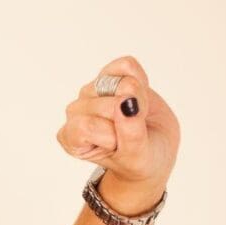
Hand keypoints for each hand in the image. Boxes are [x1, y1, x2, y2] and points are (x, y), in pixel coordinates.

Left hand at [57, 56, 180, 190]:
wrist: (153, 149)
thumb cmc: (139, 158)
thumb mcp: (136, 156)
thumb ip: (130, 134)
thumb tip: (127, 101)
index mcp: (71, 138)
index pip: (87, 127)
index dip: (112, 136)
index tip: (120, 146)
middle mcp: (76, 113)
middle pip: (106, 104)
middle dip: (130, 117)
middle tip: (135, 130)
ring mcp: (90, 92)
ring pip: (118, 83)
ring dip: (138, 100)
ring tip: (137, 115)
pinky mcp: (110, 75)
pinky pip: (127, 65)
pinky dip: (142, 80)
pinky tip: (139, 96)